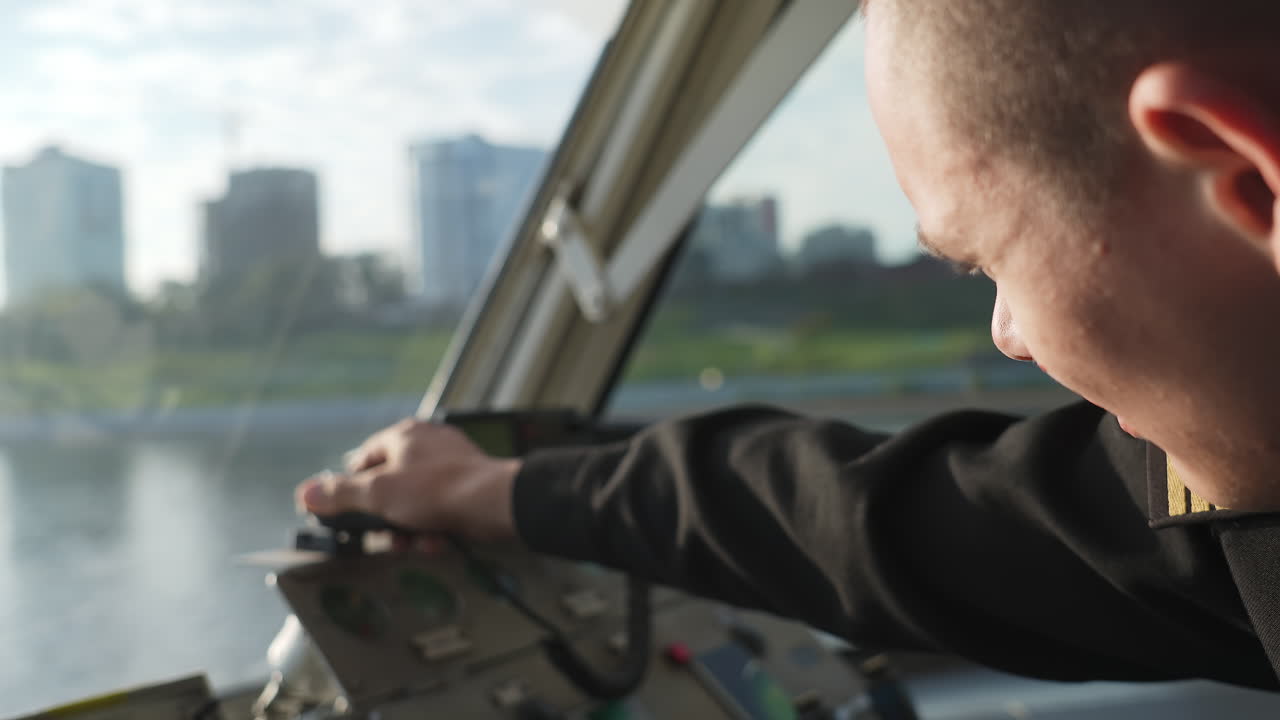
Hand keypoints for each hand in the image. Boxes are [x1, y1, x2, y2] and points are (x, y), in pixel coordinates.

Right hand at [295, 418, 522, 542]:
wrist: (493, 503)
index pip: (363, 459)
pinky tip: (436, 541)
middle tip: (384, 535)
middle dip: (385, 518)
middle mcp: (427, 445)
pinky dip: (434, 527)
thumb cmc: (438, 489)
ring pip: (415, 503)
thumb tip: (306, 493)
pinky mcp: (467, 487)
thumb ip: (340, 495)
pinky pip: (439, 510)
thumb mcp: (378, 493)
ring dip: (409, 529)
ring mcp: (449, 465)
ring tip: (414, 542)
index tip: (341, 511)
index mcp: (404, 436)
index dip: (350, 487)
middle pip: (389, 486)